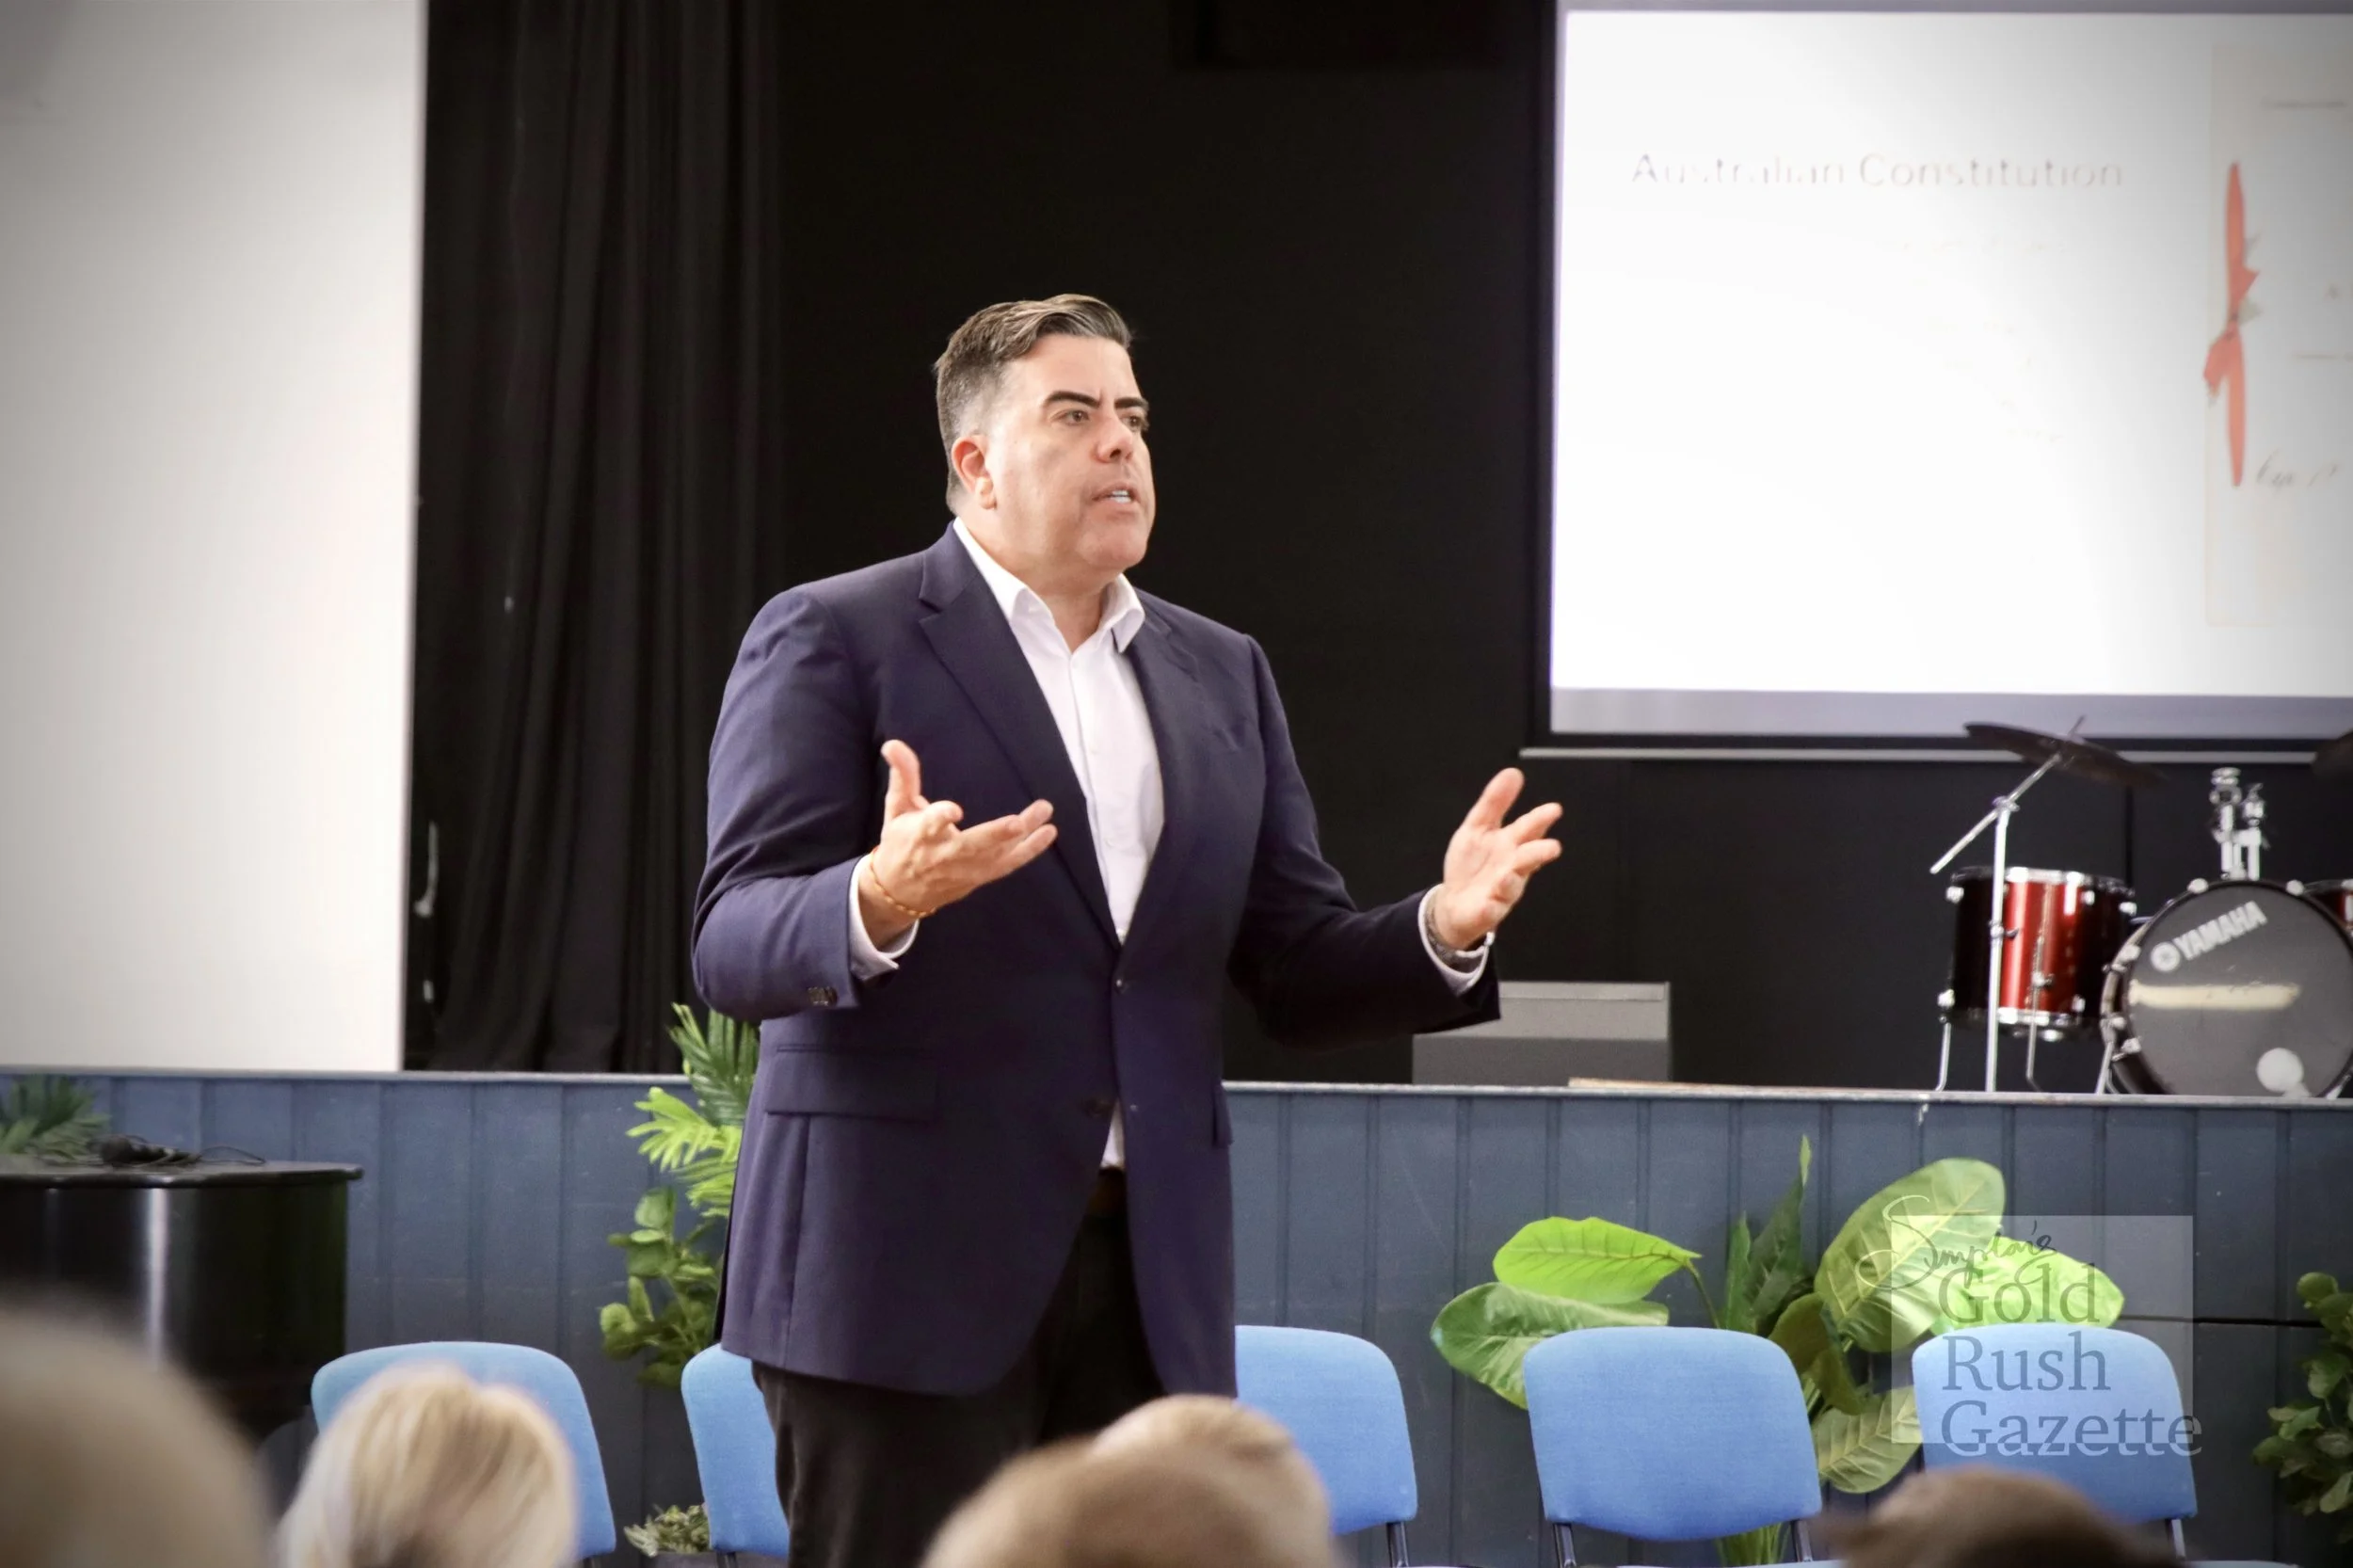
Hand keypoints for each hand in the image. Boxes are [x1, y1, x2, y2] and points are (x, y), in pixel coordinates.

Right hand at [858, 740, 1056, 943]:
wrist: (900, 892)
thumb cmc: (900, 843)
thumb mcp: (896, 808)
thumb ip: (903, 776)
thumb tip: (893, 743)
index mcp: (920, 835)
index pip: (930, 825)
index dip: (940, 817)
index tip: (953, 810)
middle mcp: (944, 855)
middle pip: (971, 847)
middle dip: (994, 835)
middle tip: (1017, 822)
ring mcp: (965, 869)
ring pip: (997, 855)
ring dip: (1024, 837)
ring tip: (1044, 811)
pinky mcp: (980, 877)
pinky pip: (1007, 865)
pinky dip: (1029, 851)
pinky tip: (1048, 832)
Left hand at [1428, 767, 1562, 950]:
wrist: (1453, 902)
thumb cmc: (1472, 863)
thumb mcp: (1478, 827)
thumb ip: (1495, 802)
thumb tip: (1513, 772)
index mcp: (1510, 844)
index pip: (1528, 829)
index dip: (1540, 820)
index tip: (1553, 810)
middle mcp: (1512, 867)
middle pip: (1527, 858)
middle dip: (1538, 852)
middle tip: (1552, 847)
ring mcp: (1502, 890)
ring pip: (1512, 885)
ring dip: (1512, 879)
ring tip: (1509, 874)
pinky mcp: (1488, 911)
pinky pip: (1490, 911)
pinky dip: (1490, 908)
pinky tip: (1489, 903)